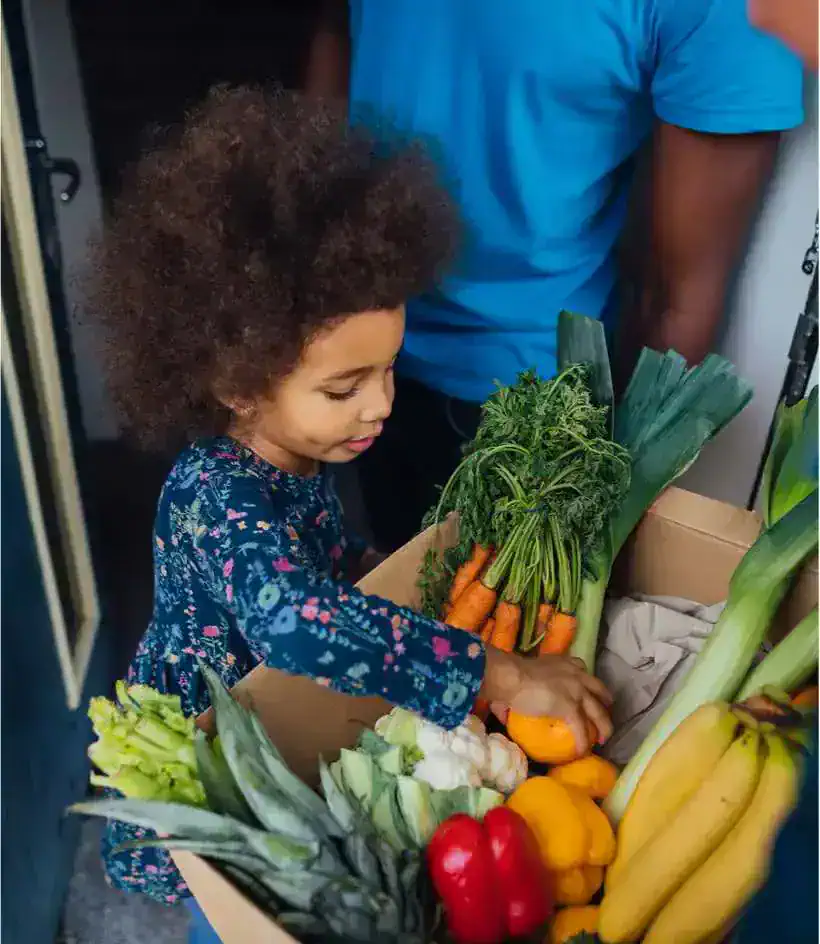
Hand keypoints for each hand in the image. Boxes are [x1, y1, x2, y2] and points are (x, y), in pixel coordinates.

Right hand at [480, 648, 612, 753]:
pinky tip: (582, 751)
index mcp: (564, 664)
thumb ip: (519, 693)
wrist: (511, 678)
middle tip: (604, 714)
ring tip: (603, 739)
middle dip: (605, 702)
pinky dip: (583, 741)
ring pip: (598, 712)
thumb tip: (501, 714)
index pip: (583, 670)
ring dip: (604, 726)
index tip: (587, 691)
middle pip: (599, 690)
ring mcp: (577, 691)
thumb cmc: (511, 677)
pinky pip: (581, 728)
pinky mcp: (572, 708)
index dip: (588, 682)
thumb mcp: (521, 677)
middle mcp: (576, 675)